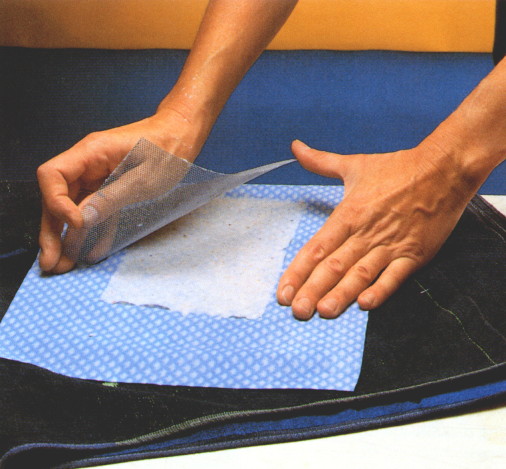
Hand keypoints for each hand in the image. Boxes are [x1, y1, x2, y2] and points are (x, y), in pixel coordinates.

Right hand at [37, 109, 205, 273]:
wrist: (181, 136)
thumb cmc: (167, 149)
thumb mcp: (144, 177)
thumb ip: (113, 197)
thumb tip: (83, 220)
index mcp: (91, 153)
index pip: (52, 176)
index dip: (56, 202)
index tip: (77, 224)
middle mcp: (88, 165)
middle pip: (57, 198)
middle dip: (52, 231)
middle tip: (50, 262)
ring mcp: (98, 177)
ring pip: (74, 209)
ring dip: (68, 237)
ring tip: (62, 266)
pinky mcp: (111, 188)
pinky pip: (97, 212)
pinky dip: (93, 232)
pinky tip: (90, 252)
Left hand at [277, 139, 473, 319]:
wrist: (443, 169)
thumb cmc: (396, 169)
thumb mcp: (353, 165)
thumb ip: (320, 162)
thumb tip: (295, 147)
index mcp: (348, 214)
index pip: (317, 248)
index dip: (298, 271)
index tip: (284, 292)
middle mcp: (366, 233)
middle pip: (334, 265)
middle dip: (313, 289)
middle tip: (297, 311)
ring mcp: (390, 245)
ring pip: (361, 274)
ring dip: (341, 294)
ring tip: (323, 312)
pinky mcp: (414, 254)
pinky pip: (395, 276)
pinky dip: (381, 291)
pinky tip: (365, 305)